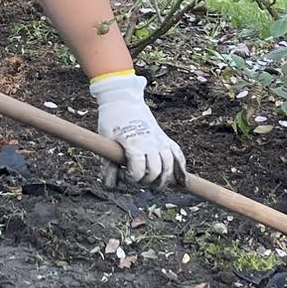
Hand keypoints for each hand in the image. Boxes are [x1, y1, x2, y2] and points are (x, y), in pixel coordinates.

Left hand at [90, 70, 186, 185]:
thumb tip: (111, 186)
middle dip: (146, 181)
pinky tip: (180, 180)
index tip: (123, 175)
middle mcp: (151, 143)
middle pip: (156, 172)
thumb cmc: (112, 122)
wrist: (124, 101)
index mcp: (134, 144)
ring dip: (163, 179)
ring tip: (155, 184)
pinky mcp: (165, 139)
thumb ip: (109, 166)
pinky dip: (180, 169)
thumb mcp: (105, 142)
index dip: (131, 178)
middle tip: (137, 178)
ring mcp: (160, 140)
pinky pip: (178, 156)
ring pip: (169, 166)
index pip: (138, 171)